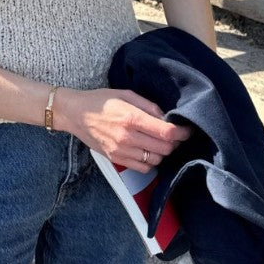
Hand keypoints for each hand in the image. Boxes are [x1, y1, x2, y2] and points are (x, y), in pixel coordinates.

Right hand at [55, 87, 192, 173]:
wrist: (76, 113)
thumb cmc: (101, 100)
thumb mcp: (126, 94)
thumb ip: (148, 106)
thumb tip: (166, 118)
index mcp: (131, 118)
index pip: (166, 132)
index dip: (182, 133)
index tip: (187, 130)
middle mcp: (127, 137)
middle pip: (164, 149)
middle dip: (174, 143)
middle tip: (174, 135)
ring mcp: (121, 150)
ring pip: (156, 160)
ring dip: (162, 152)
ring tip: (159, 142)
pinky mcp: (116, 159)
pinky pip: (143, 168)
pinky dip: (150, 162)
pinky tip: (147, 150)